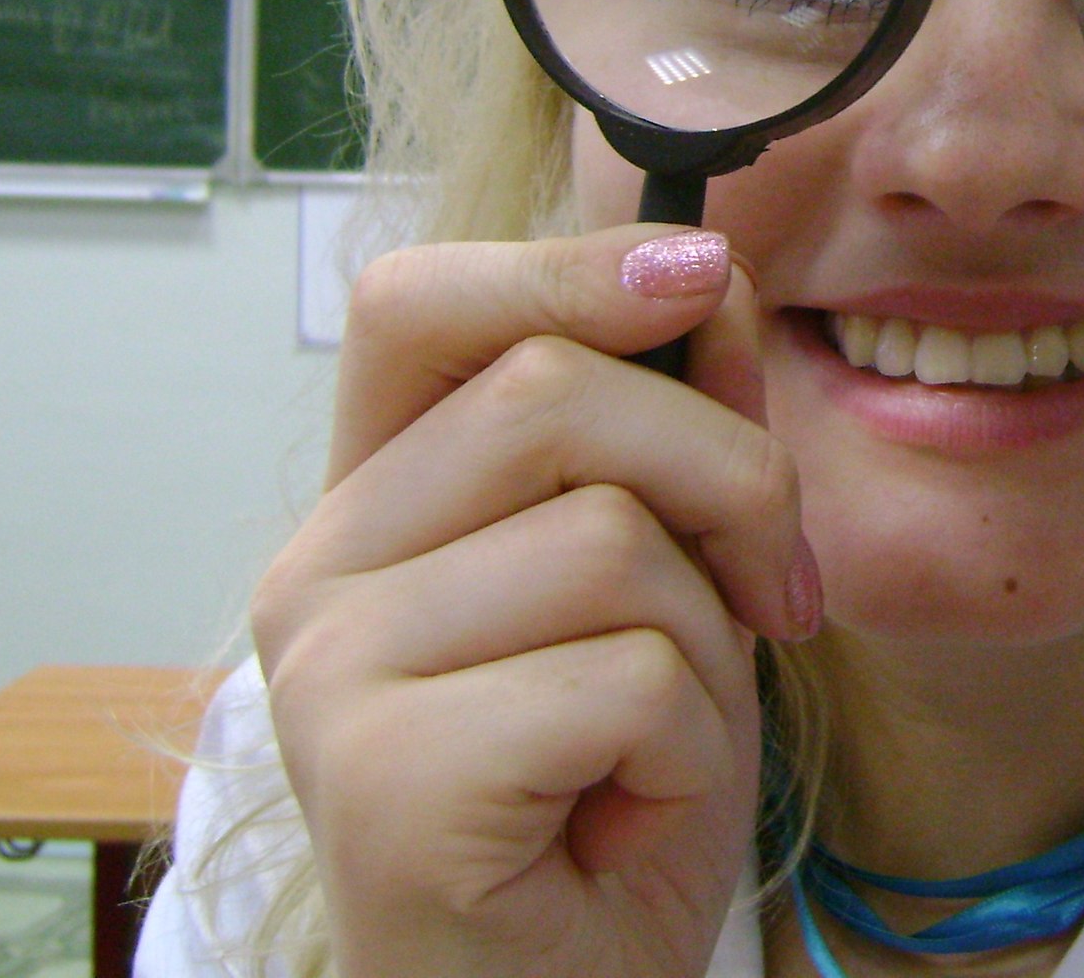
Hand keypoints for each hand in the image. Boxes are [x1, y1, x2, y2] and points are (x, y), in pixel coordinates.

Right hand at [249, 226, 817, 977]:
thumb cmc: (610, 803)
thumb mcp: (671, 584)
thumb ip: (674, 436)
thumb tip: (708, 276)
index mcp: (370, 509)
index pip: (416, 305)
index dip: (566, 264)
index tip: (702, 273)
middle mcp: (315, 575)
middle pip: (554, 395)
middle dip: (726, 475)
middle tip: (767, 597)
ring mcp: (332, 677)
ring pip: (608, 536)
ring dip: (706, 645)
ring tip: (654, 742)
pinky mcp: (387, 781)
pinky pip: (626, 673)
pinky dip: (685, 746)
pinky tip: (624, 820)